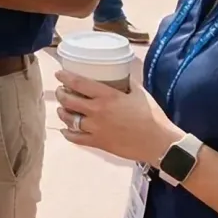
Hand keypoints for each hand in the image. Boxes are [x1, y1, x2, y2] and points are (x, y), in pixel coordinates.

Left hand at [55, 70, 180, 164]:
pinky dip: (67, 133)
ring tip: (62, 108)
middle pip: (68, 100)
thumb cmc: (152, 116)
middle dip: (61, 94)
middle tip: (61, 91)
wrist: (159, 143)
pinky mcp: (98, 143)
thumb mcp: (140, 93)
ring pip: (68, 119)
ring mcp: (95, 128)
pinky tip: (65, 129)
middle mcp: (97, 111)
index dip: (65, 77)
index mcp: (107, 96)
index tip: (58, 74)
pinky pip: (75, 138)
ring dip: (62, 112)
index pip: (78, 83)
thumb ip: (128, 83)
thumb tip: (122, 76)